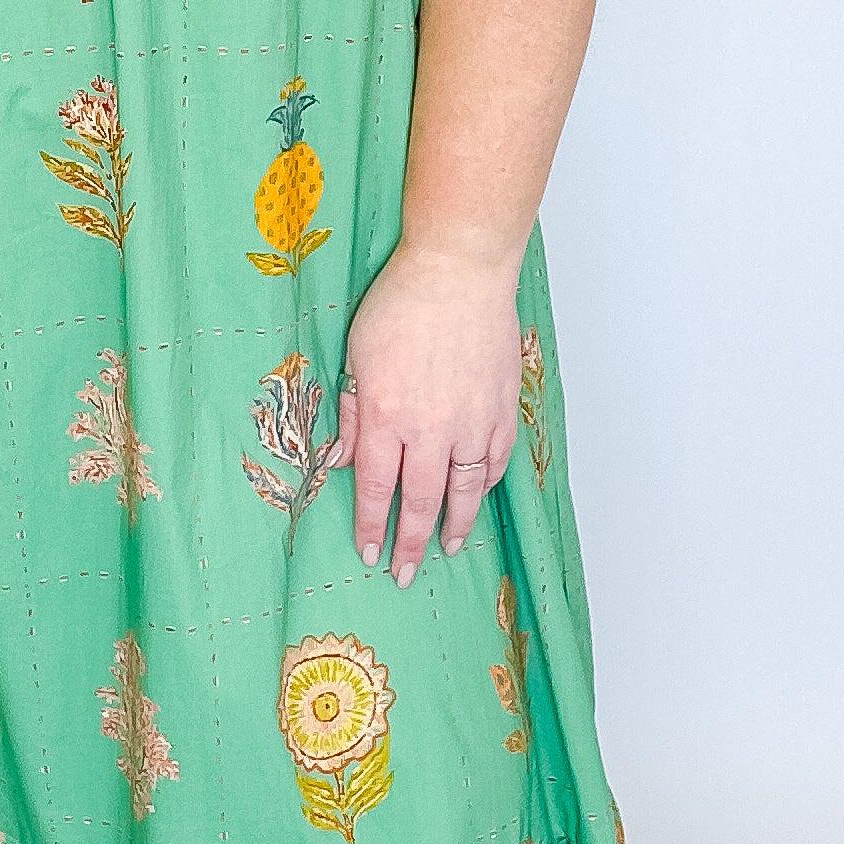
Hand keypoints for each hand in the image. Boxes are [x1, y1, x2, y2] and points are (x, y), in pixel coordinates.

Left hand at [335, 243, 521, 582]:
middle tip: (404, 573)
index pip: (377, 488)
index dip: (372, 525)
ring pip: (464, 490)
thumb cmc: (402, 303)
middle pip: (422, 501)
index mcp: (387, 416)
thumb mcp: (356, 355)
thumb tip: (342, 460)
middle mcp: (431, 429)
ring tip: (450, 549)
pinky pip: (495, 461)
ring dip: (456, 525)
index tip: (369, 551)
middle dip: (411, 543)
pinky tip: (478, 497)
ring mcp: (471, 422)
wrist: (459, 271)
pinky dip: (486, 485)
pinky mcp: (500, 408)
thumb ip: (351, 412)